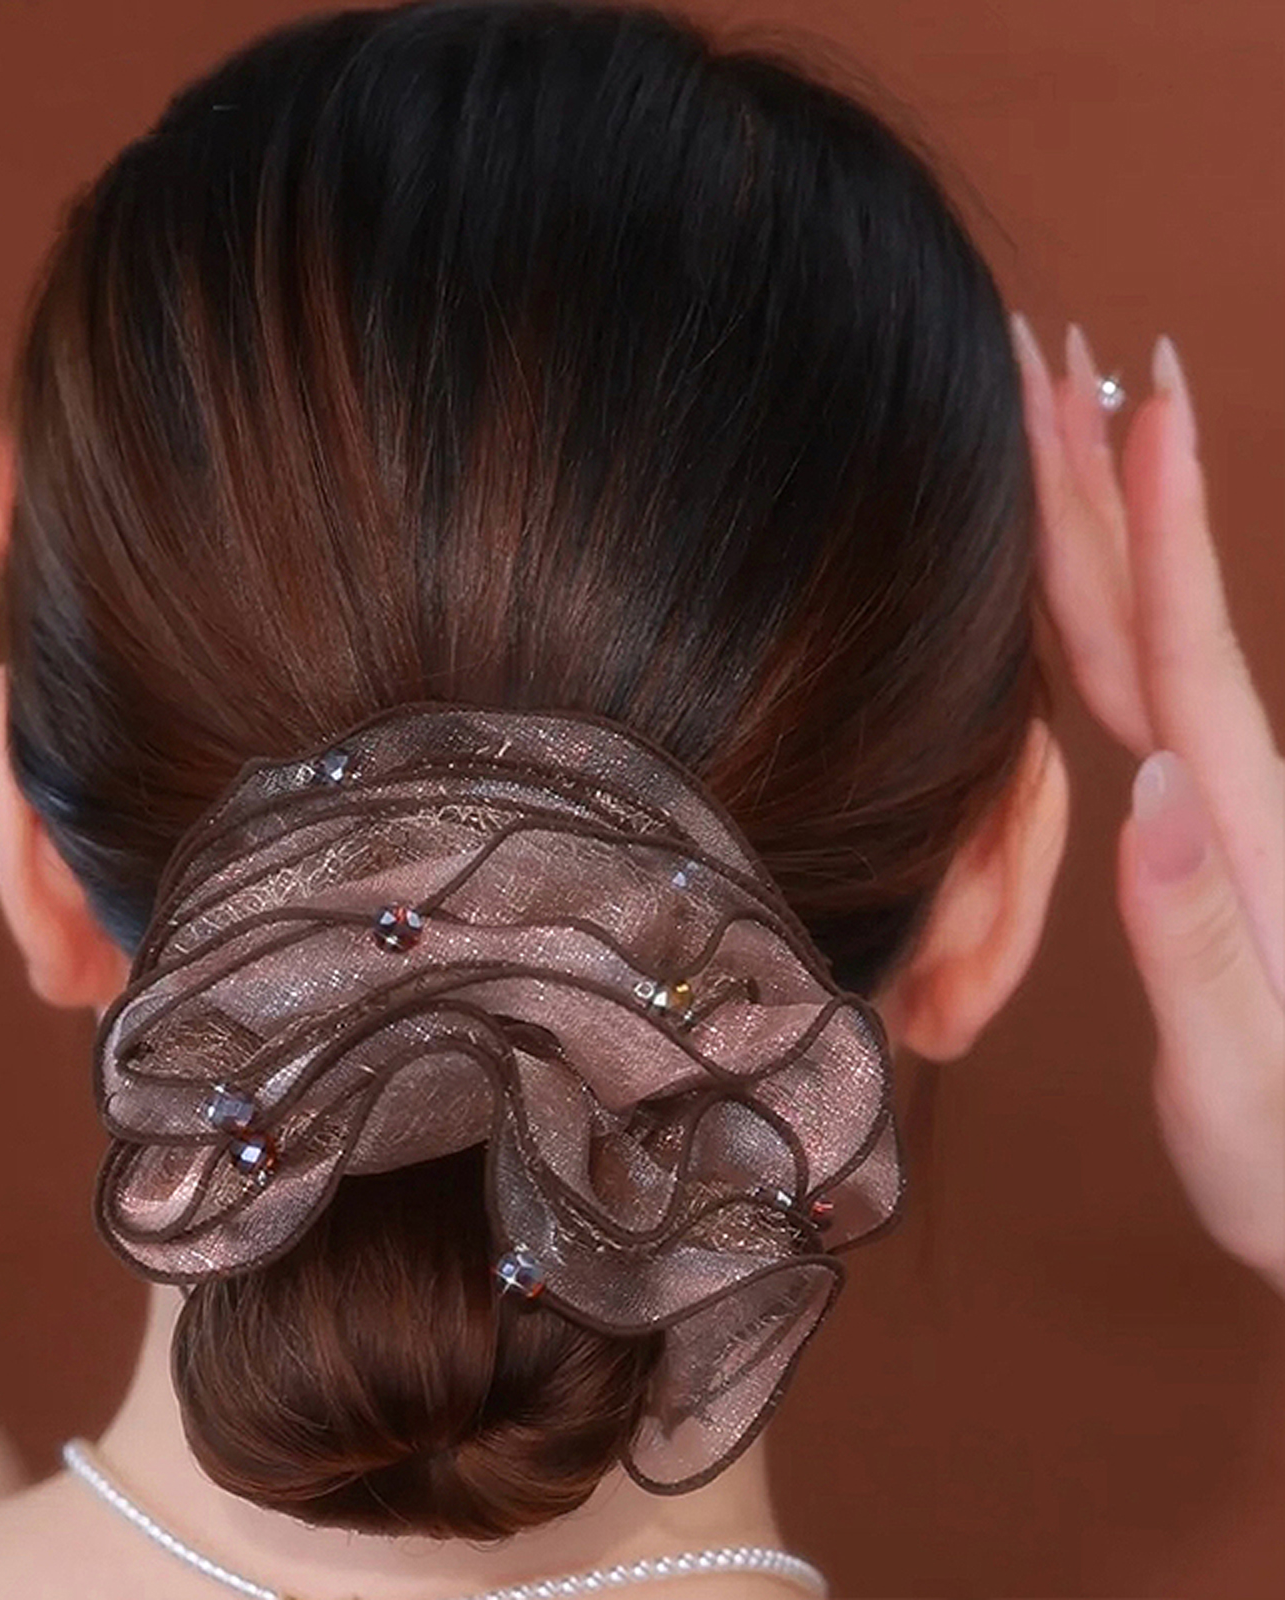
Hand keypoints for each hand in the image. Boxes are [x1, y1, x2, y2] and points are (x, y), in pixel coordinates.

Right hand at [1011, 314, 1284, 1293]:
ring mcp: (1226, 812)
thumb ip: (1196, 940)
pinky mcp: (1210, 836)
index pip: (1185, 647)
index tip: (1132, 389)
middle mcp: (1235, 799)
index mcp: (1239, 834)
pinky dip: (1118, 613)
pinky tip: (1093, 586)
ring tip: (1076, 426)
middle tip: (1062, 354)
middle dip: (1112, 476)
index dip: (1157, 516)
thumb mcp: (1243, 1089)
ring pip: (1152, 634)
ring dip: (1112, 522)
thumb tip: (1149, 791)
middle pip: (1159, 607)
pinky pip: (1147, 694)